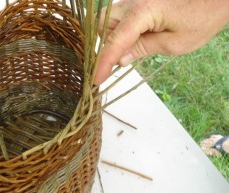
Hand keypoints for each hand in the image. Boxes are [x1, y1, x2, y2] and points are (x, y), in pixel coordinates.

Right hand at [95, 0, 228, 84]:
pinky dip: (121, 30)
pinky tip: (135, 39)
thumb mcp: (174, 43)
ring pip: (108, 20)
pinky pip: (119, 16)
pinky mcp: (138, 1)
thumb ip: (142, 49)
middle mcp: (132, 1)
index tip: (97, 79)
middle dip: (105, 44)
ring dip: (113, 37)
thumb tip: (120, 60)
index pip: (115, 41)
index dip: (104, 62)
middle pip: (102, 24)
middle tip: (120, 58)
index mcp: (142, 12)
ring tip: (131, 49)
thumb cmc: (201, 18)